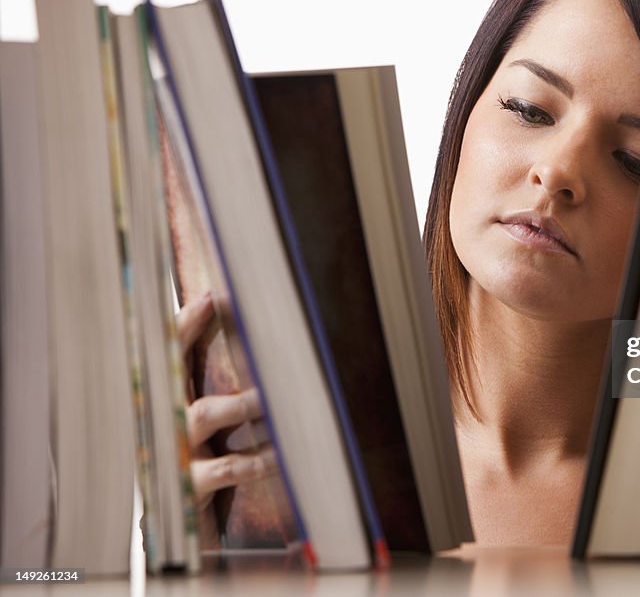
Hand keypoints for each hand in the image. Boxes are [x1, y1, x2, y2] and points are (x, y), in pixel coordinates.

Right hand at [177, 292, 271, 548]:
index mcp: (164, 405)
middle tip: (236, 319)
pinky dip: (260, 457)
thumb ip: (223, 399)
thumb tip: (265, 362)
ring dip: (244, 400)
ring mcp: (172, 454)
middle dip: (197, 340)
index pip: (166, 354)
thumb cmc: (196, 471)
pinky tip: (285, 451)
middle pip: (173, 371)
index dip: (185, 324)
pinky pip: (229, 467)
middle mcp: (161, 423)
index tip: (211, 295)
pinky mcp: (189, 487)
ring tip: (275, 391)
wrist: (174, 537)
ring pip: (205, 414)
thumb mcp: (204, 433)